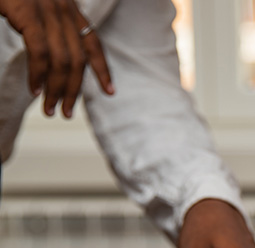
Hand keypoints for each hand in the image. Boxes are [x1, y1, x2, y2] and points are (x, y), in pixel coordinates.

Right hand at [0, 0, 113, 117]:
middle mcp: (64, 10)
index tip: (110, 92)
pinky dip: (38, 75)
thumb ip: (48, 27)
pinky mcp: (29, 13)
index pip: (93, 43)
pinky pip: (40, 52)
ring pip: (62, 61)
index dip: (103, 69)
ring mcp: (48, 11)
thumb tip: (52, 56)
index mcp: (69, 9)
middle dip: (73, 91)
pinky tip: (35, 90)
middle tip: (66, 113)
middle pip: (79, 61)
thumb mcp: (37, 5)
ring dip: (56, 90)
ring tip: (50, 109)